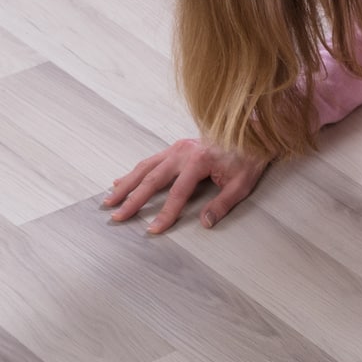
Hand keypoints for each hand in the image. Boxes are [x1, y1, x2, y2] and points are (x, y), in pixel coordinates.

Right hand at [103, 138, 268, 234]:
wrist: (250, 132)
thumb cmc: (248, 157)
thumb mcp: (243, 183)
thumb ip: (223, 203)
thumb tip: (205, 222)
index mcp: (199, 161)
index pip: (178, 194)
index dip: (165, 213)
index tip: (153, 229)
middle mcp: (183, 152)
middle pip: (153, 179)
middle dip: (133, 199)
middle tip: (117, 216)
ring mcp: (177, 148)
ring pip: (145, 167)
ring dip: (126, 184)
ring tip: (110, 200)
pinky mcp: (176, 147)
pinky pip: (150, 160)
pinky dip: (134, 172)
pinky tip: (121, 181)